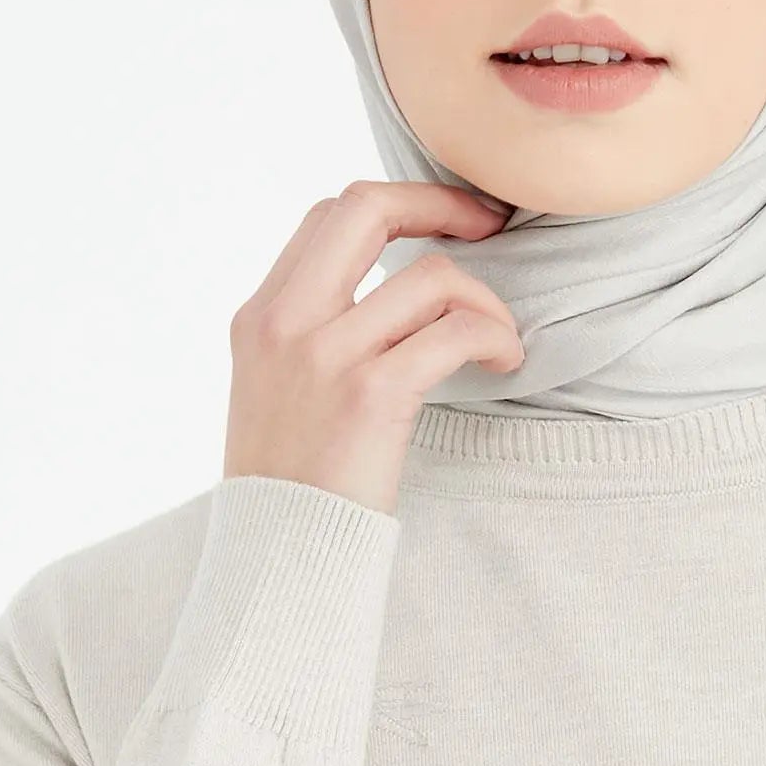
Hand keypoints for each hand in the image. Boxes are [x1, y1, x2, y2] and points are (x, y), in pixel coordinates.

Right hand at [223, 179, 523, 513]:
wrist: (277, 561)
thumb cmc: (290, 490)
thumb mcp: (275, 394)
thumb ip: (312, 337)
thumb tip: (383, 299)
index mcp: (260, 317)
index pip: (328, 217)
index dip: (396, 204)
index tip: (442, 224)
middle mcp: (286, 324)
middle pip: (366, 208)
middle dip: (440, 203)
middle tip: (490, 224)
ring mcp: (325, 357)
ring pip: (430, 276)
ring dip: (485, 300)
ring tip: (500, 340)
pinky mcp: (370, 396)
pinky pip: (455, 333)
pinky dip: (494, 337)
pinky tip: (504, 362)